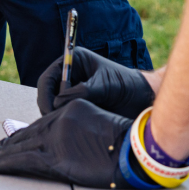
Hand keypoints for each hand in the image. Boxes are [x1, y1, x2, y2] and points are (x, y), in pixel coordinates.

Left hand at [0, 98, 130, 188]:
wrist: (134, 150)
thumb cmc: (126, 141)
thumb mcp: (99, 124)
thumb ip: (80, 130)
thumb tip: (72, 143)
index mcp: (69, 111)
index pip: (40, 124)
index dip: (22, 134)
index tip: (10, 140)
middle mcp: (58, 121)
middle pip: (26, 133)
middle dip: (6, 143)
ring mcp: (56, 139)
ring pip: (20, 146)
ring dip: (0, 152)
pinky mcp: (55, 158)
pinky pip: (24, 161)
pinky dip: (6, 163)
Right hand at [38, 46, 154, 118]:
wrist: (143, 98)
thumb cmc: (126, 84)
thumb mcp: (104, 85)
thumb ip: (81, 92)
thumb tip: (58, 103)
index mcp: (73, 62)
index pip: (49, 77)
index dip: (45, 93)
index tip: (49, 108)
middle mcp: (70, 75)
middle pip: (48, 92)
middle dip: (49, 106)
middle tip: (55, 121)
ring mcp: (73, 91)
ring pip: (54, 105)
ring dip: (57, 114)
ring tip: (66, 125)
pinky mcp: (79, 105)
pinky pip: (65, 113)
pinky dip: (65, 120)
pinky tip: (72, 128)